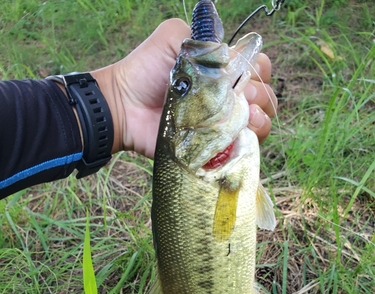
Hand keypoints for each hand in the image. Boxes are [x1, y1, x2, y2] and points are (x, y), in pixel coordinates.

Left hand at [93, 19, 276, 157]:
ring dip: (261, 118)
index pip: (257, 69)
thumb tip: (233, 54)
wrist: (125, 107)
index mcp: (222, 72)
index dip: (258, 70)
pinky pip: (244, 150)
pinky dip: (250, 141)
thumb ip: (204, 38)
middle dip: (260, 95)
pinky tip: (241, 134)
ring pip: (260, 123)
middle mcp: (227, 99)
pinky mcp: (213, 149)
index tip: (243, 74)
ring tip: (246, 117)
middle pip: (264, 97)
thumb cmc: (146, 71)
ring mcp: (222, 126)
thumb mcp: (174, 39)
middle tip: (242, 98)